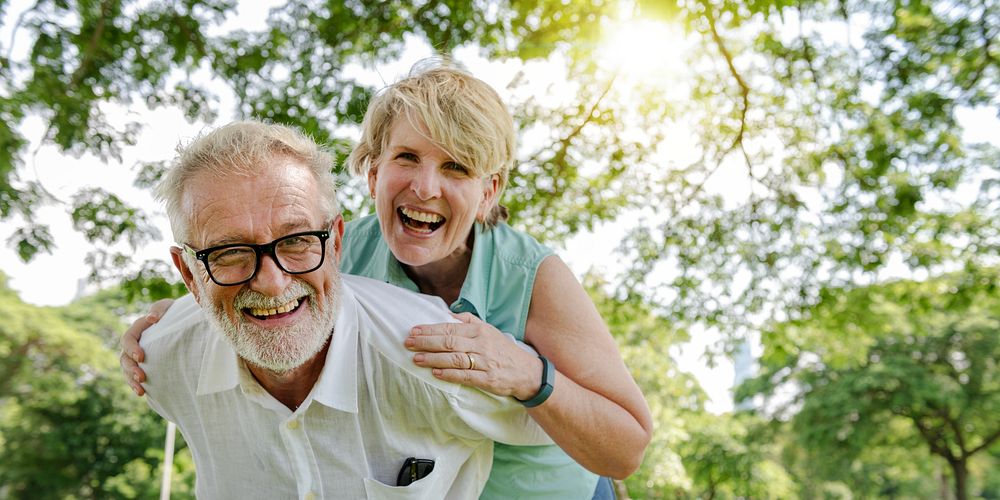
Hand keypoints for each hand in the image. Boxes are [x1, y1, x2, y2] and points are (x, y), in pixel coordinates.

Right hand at [119, 298, 174, 395]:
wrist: (181, 322)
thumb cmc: (174, 312)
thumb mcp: (168, 307)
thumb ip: (159, 310)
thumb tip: (151, 318)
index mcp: (138, 329)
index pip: (128, 339)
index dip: (132, 348)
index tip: (142, 357)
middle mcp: (134, 344)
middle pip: (124, 358)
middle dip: (131, 368)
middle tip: (142, 377)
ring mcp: (137, 356)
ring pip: (127, 370)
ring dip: (131, 380)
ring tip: (140, 390)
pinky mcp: (144, 366)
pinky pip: (135, 377)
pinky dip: (136, 385)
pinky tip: (143, 393)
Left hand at [404, 312, 542, 399]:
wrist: (526, 372)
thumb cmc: (503, 350)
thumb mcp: (489, 330)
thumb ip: (468, 321)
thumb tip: (448, 313)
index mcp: (480, 331)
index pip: (450, 328)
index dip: (430, 329)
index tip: (413, 330)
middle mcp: (481, 345)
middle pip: (449, 342)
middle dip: (426, 342)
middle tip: (408, 343)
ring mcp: (485, 362)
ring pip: (454, 359)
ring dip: (433, 359)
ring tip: (416, 359)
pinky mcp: (488, 379)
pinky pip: (465, 376)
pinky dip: (449, 374)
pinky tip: (436, 373)